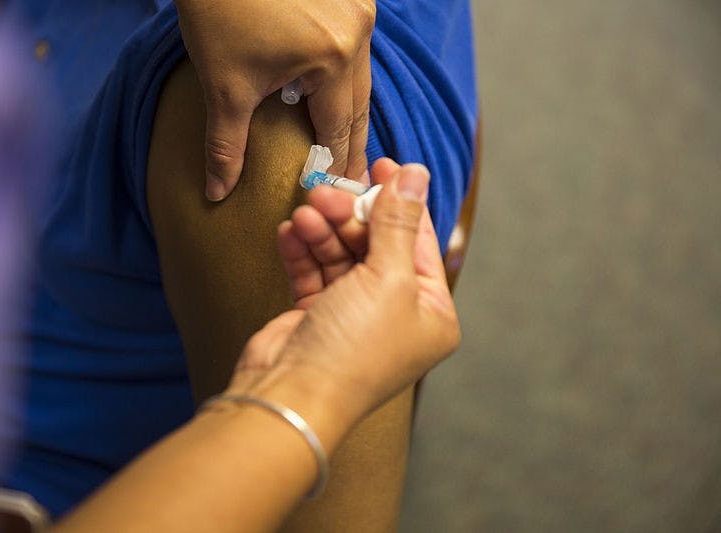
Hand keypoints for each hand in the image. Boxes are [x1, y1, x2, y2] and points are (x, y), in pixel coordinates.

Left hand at [174, 0, 374, 199]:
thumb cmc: (219, 11)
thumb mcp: (223, 85)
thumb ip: (226, 145)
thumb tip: (218, 193)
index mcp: (334, 56)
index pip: (340, 126)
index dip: (336, 163)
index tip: (336, 193)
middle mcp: (358, 32)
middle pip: (361, 104)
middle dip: (353, 144)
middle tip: (350, 181)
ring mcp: (359, 8)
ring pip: (362, 76)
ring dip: (351, 111)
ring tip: (344, 145)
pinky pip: (356, 49)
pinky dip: (346, 77)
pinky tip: (336, 95)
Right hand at [229, 159, 459, 424]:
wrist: (292, 395)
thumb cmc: (353, 348)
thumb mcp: (388, 277)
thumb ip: (398, 222)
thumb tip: (416, 173)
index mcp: (430, 312)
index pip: (419, 241)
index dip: (400, 199)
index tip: (381, 163)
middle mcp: (395, 313)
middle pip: (376, 243)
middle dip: (350, 215)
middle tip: (327, 192)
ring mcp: (353, 314)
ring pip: (340, 254)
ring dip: (322, 230)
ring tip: (304, 213)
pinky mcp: (316, 316)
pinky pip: (313, 271)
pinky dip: (302, 250)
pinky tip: (290, 233)